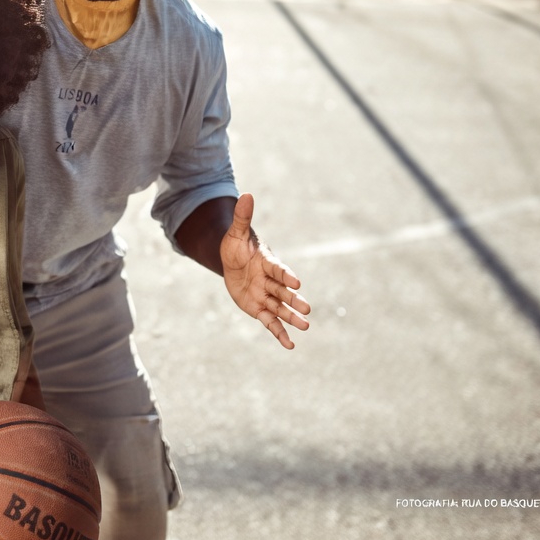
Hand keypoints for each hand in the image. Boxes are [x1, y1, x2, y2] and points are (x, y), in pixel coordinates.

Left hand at [219, 193, 310, 348]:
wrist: (232, 261)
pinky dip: (279, 333)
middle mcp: (270, 281)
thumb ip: (242, 217)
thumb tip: (246, 194)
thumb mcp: (235, 232)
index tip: (296, 280)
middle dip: (294, 299)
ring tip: (306, 327)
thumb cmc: (236, 244)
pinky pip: (270, 322)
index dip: (285, 274)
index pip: (277, 269)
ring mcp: (266, 295)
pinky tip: (290, 345)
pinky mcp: (259, 308)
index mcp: (267, 262)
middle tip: (307, 309)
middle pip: (283, 292)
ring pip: (280, 308)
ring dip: (291, 318)